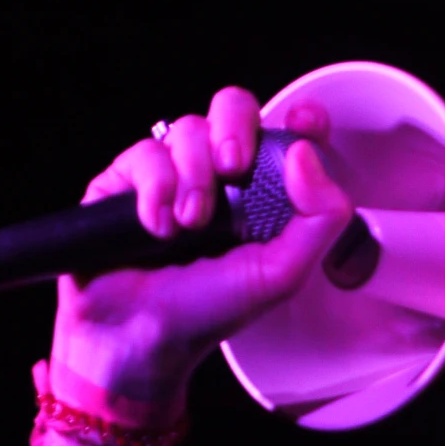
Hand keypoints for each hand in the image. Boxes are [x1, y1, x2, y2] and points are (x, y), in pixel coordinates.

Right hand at [50, 88, 354, 402]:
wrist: (143, 337)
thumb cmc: (211, 311)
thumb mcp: (282, 274)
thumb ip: (318, 219)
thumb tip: (305, 152)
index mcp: (264, 192)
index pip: (288, 134)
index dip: (300, 118)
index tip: (302, 124)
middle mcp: (218, 175)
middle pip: (232, 107)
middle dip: (234, 128)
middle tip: (234, 167)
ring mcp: (171, 173)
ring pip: (188, 129)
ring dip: (193, 175)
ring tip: (190, 225)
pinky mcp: (126, 180)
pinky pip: (146, 153)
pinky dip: (155, 188)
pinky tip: (157, 227)